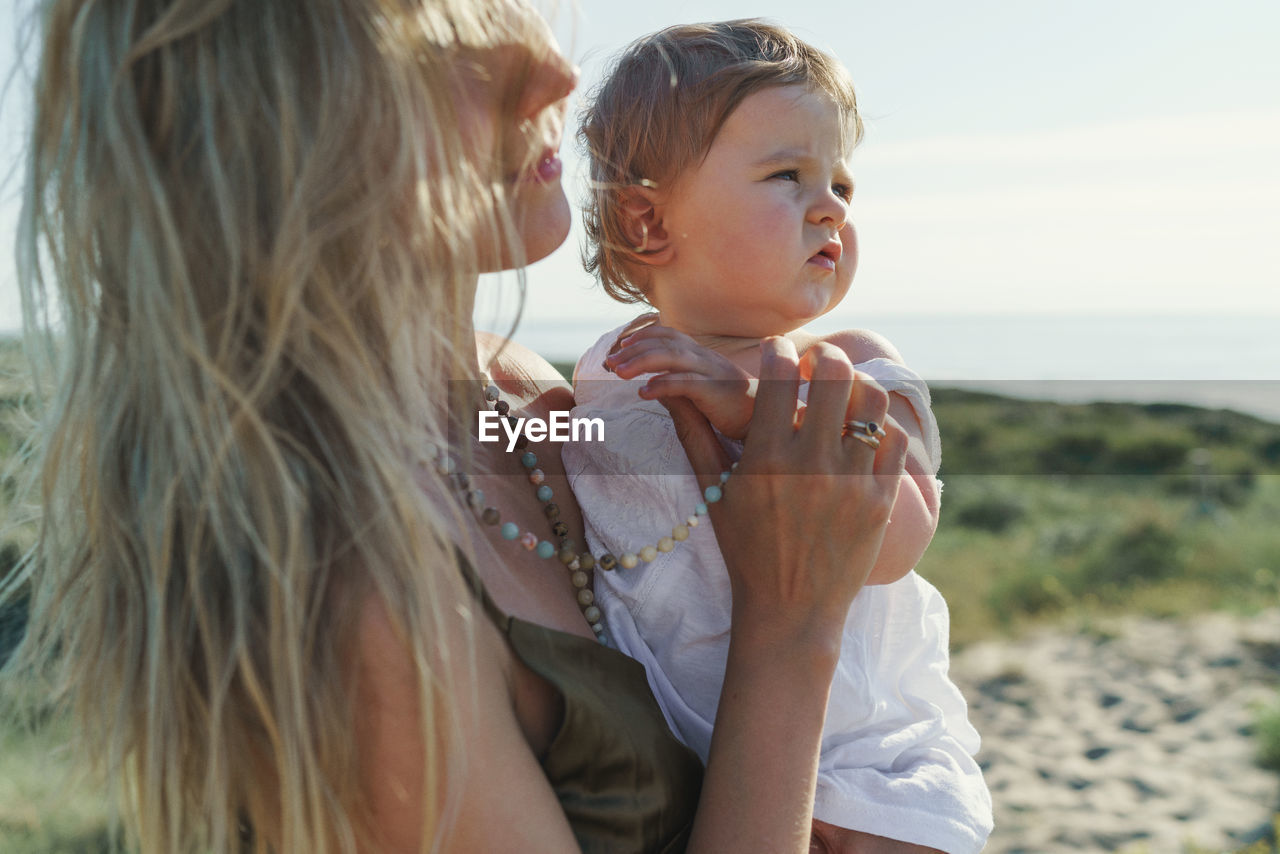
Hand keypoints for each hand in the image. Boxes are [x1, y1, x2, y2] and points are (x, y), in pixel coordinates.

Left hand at [604, 323, 756, 439]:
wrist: (767, 417)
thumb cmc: (733, 406)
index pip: (669, 335)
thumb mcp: (703, 390)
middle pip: (665, 343)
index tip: (622, 347)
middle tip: (610, 362)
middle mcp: (705, 357)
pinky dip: (663, 385)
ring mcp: (712, 372)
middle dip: (634, 350)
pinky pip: (685, 383)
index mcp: (702, 355)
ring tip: (619, 373)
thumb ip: (678, 383)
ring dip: (641, 362)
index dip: (644, 336)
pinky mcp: (716, 390)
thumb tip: (649, 387)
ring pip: (672, 357)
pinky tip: (644, 393)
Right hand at [673, 337, 910, 853]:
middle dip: (826, 359)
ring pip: (872, 401)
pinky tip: (863, 432)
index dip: (781, 352)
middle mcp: (811, 464)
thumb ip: (694, 435)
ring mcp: (851, 481)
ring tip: (847, 393)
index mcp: (765, 458)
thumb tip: (664, 391)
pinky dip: (880, 426)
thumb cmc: (745, 550)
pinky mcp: (880, 500)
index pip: (780, 375)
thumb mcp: (712, 493)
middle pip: (834, 374)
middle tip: (819, 365)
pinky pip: (893, 440)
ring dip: (860, 386)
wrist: (791, 612)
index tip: (780, 353)